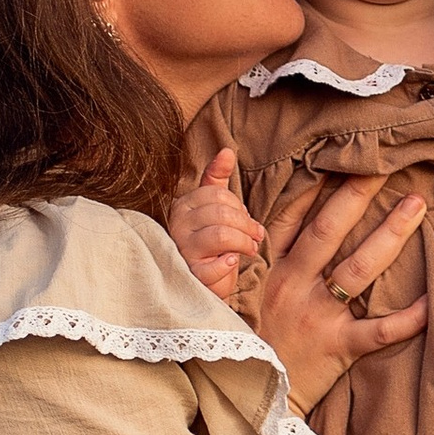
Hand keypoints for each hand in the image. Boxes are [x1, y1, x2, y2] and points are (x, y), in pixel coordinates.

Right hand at [165, 145, 264, 307]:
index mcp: (183, 205)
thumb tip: (227, 151)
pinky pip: (211, 268)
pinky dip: (226, 266)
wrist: (201, 283)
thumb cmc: (209, 244)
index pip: (218, 194)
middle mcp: (177, 225)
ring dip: (244, 244)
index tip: (249, 222)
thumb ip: (217, 180)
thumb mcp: (213, 209)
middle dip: (247, 226)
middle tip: (256, 238)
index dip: (241, 208)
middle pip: (222, 213)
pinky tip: (230, 263)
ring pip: (220, 236)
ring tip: (249, 250)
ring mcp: (180, 251)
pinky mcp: (188, 275)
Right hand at [254, 169, 429, 414]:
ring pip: (358, 268)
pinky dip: (409, 316)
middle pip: (329, 230)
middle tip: (386, 164)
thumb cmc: (251, 340)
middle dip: (357, 194)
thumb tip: (268, 217)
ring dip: (390, 234)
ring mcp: (318, 316)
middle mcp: (293, 285)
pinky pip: (380, 330)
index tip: (342, 155)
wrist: (251, 399)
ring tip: (416, 205)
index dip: (317, 184)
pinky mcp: (338, 348)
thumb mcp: (237, 293)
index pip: (293, 216)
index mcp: (269, 269)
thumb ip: (253, 256)